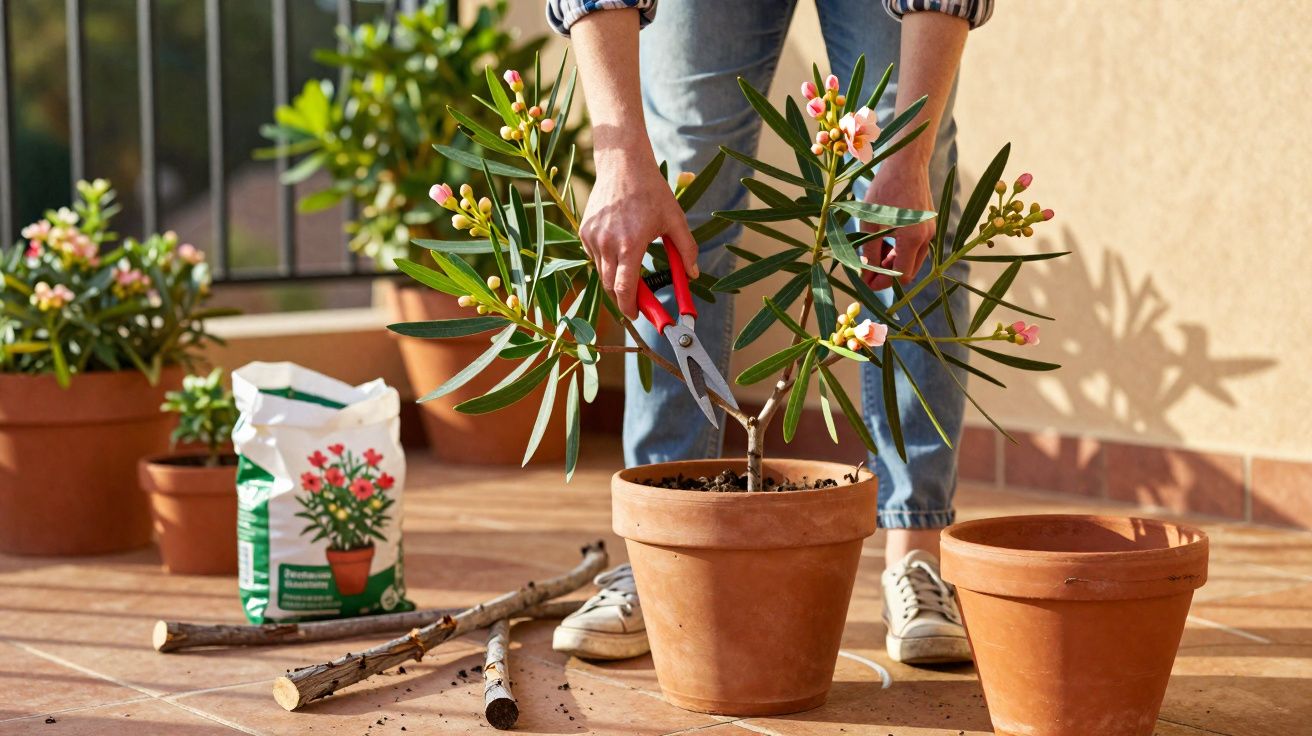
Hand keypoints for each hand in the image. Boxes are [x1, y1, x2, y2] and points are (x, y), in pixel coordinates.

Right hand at [579, 146, 699, 318]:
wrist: (622, 164)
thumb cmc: (651, 190)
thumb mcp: (675, 219)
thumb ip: (686, 250)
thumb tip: (693, 274)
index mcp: (630, 245)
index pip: (624, 290)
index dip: (631, 308)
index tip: (638, 316)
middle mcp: (606, 244)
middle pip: (610, 287)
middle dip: (624, 298)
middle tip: (639, 300)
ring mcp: (592, 237)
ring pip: (601, 271)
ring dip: (615, 277)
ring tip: (632, 263)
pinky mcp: (584, 230)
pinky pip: (594, 256)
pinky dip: (606, 260)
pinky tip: (619, 244)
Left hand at [862, 160, 932, 290]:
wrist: (907, 163)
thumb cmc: (884, 189)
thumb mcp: (869, 223)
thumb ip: (868, 252)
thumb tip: (865, 274)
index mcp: (912, 239)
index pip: (899, 276)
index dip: (881, 283)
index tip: (865, 282)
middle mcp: (925, 238)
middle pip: (908, 272)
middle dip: (888, 275)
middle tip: (867, 269)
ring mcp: (930, 232)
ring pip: (912, 260)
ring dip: (894, 262)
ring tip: (873, 252)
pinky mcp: (929, 225)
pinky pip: (916, 248)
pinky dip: (901, 251)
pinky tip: (885, 241)